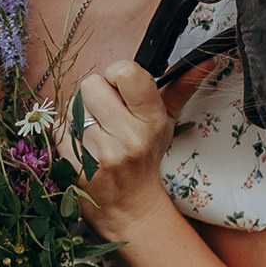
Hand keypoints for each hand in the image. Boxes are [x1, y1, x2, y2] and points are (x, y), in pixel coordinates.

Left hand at [68, 59, 189, 231]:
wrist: (129, 206)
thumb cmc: (146, 157)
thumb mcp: (166, 122)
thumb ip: (181, 87)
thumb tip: (207, 59)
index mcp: (151, 121)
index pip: (125, 72)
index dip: (116, 74)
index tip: (119, 88)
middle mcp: (128, 137)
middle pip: (90, 84)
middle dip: (95, 96)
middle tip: (106, 115)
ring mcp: (100, 154)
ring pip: (72, 106)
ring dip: (80, 116)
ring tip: (96, 134)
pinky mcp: (75, 166)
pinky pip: (58, 129)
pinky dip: (66, 134)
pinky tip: (83, 147)